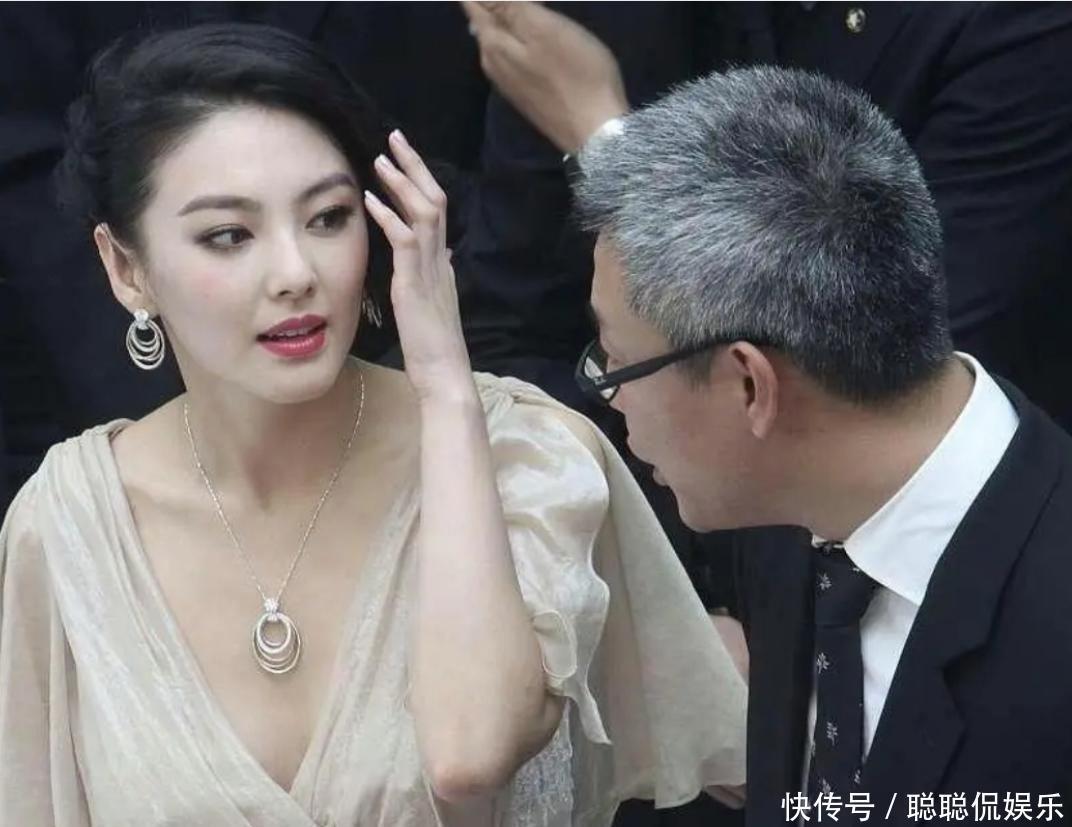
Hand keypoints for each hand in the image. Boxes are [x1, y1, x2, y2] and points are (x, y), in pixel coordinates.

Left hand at [363, 131, 474, 402]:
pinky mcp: (417, 284)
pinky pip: (406, 241)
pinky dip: (389, 217)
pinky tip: (371, 200)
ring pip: (425, 212)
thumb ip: (429, 276)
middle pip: (436, 199)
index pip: (436, 210)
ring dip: (403, 183)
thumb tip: (431, 256)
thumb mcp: (429, 304)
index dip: (420, 181)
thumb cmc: (433, 347)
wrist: (445, 374)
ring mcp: (431, 270)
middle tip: (395, 137)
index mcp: (442, 263)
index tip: (401, 157)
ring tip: (382, 158)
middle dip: (415, 166)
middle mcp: (441, 260)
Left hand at [461, 1, 628, 152]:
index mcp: (492, 43)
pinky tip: (534, 30)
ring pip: (498, 36)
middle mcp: (491, 62)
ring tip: (529, 8)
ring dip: (506, 15)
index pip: (472, 2)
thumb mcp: (543, 28)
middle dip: (493, 2)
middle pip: (482, 19)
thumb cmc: (576, 74)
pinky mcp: (524, 92)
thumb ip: (505, 6)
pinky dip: (518, 35)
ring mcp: (507, 80)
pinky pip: (512, 53)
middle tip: (530, 4)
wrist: (595, 131)